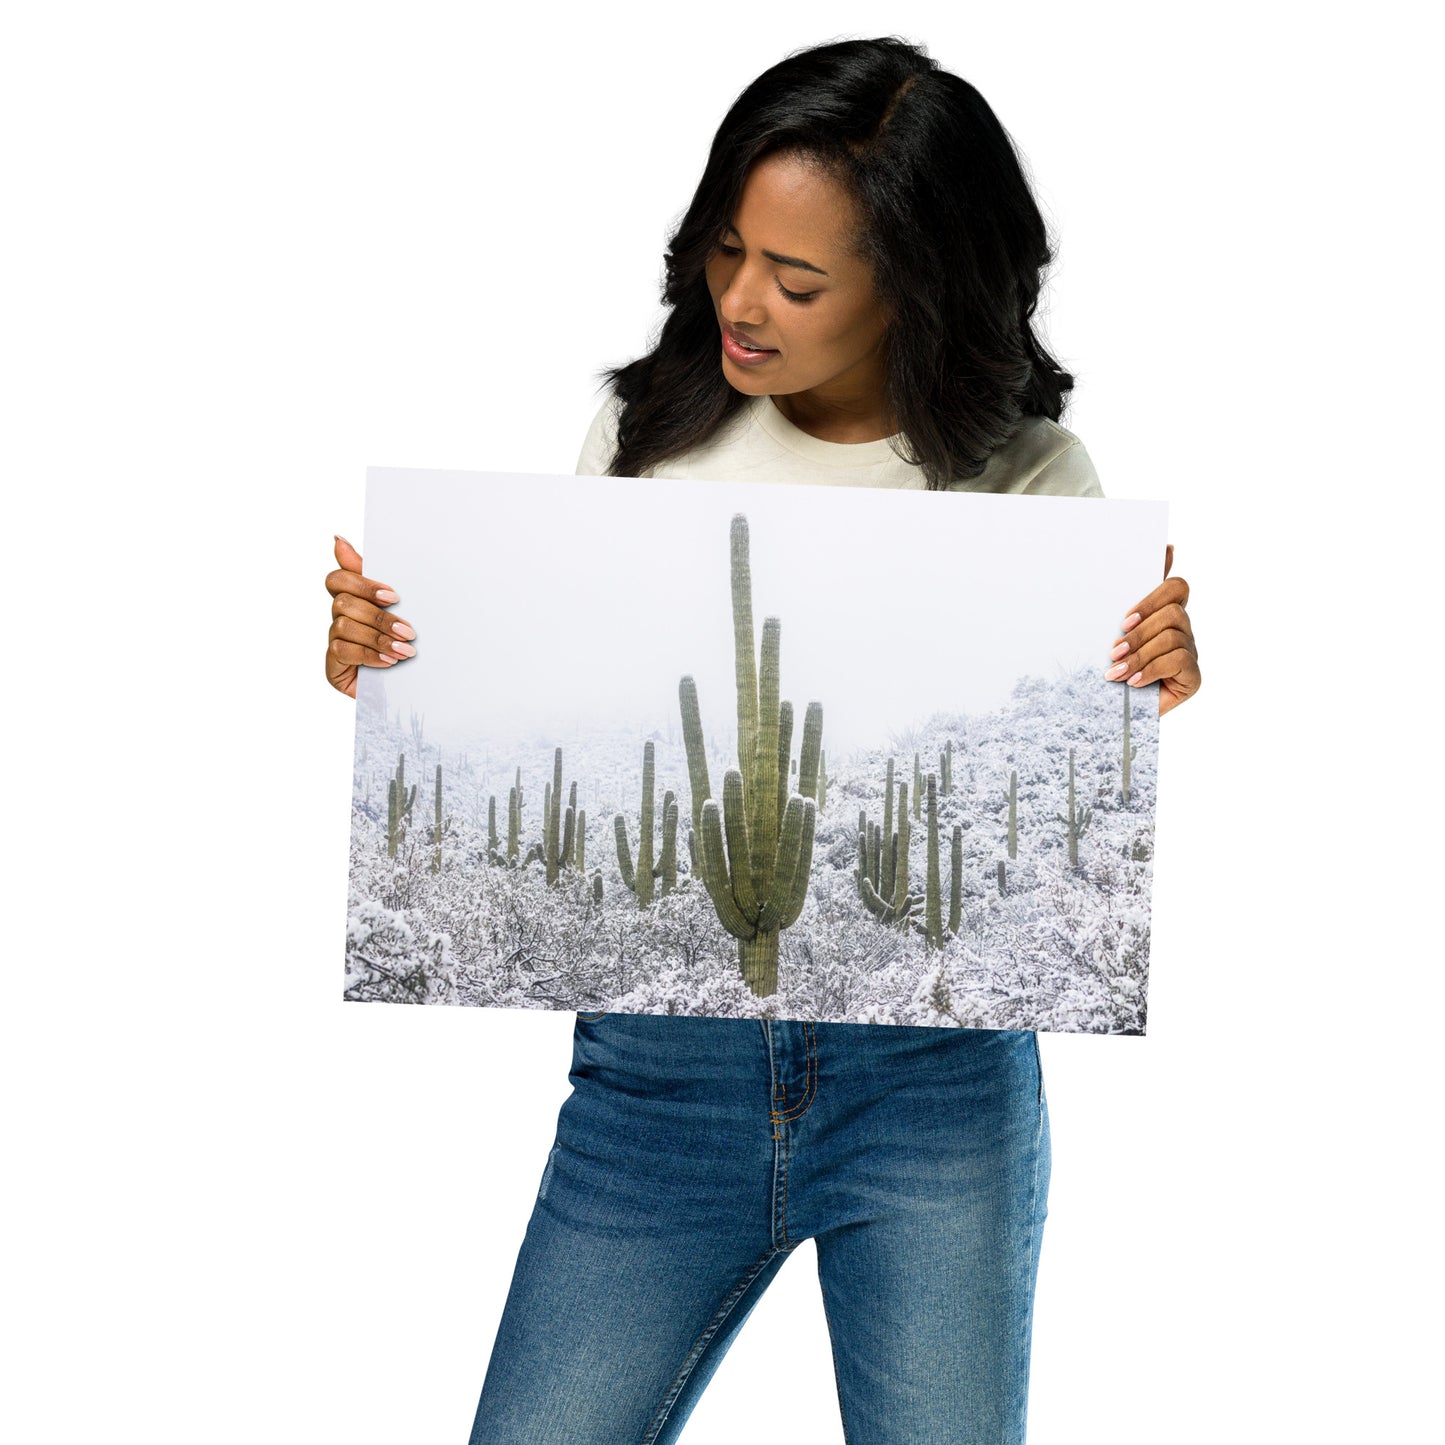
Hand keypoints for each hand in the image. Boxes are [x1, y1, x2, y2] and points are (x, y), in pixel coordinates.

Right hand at [324, 535, 415, 698]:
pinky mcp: (333, 665)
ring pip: (344, 626)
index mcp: (353, 599)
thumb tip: (337, 539)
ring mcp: (334, 641)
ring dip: (378, 638)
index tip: (392, 596)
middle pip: (343, 603)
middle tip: (409, 630)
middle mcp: (339, 618)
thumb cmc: (405, 642)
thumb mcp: (400, 608)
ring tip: (405, 651)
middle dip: (379, 617)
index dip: (362, 584)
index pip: (338, 579)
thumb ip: (374, 577)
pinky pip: (342, 651)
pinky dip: (369, 655)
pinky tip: (389, 663)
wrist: (413, 687)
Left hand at [1104, 543, 1199, 717]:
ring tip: (1116, 671)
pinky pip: (1179, 660)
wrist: (1108, 714)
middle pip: (1173, 610)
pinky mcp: (1193, 677)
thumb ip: (1125, 603)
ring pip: (1173, 636)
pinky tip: (1133, 682)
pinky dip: (1151, 670)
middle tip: (1114, 650)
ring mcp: (1190, 652)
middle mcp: (1182, 630)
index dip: (1154, 596)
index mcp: (1164, 614)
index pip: (1176, 586)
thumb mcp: (1109, 635)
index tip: (1125, 619)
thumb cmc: (1108, 669)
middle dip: (1140, 630)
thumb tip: (1158, 552)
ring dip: (1139, 653)